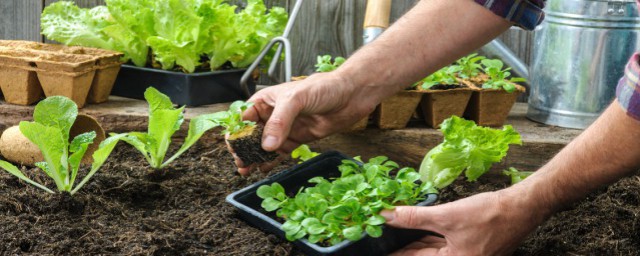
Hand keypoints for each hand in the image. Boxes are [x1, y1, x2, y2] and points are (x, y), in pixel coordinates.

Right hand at [234, 72, 376, 173]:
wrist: (351, 95)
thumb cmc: (323, 87)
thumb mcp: (296, 100)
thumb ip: (280, 122)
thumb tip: (266, 145)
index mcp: (267, 100)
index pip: (244, 117)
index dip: (236, 132)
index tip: (233, 147)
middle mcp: (273, 114)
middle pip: (252, 134)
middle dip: (243, 148)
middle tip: (240, 162)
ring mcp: (286, 128)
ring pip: (265, 145)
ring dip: (255, 157)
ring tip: (247, 169)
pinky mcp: (299, 138)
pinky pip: (281, 152)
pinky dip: (272, 160)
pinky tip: (264, 168)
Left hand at [381, 190, 547, 255]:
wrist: (522, 208)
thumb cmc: (489, 215)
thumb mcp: (447, 215)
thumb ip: (414, 218)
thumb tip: (386, 215)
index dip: (393, 252)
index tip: (375, 247)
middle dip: (403, 247)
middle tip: (380, 238)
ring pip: (431, 250)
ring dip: (414, 242)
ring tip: (392, 234)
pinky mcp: (468, 248)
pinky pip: (442, 245)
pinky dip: (429, 238)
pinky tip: (415, 231)